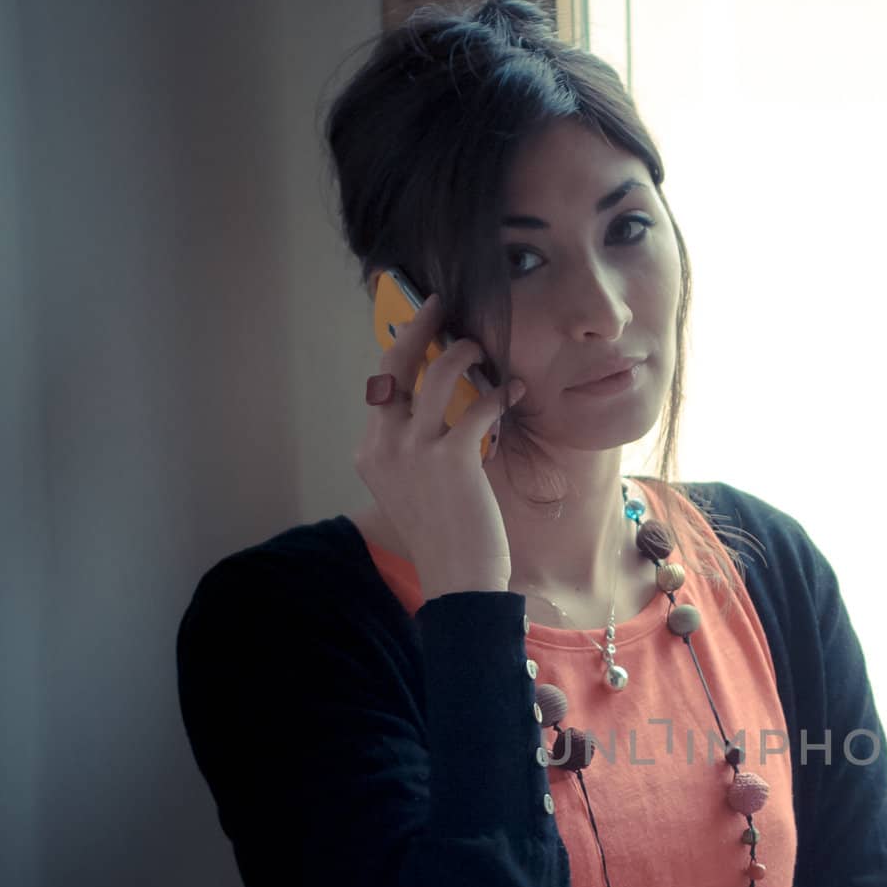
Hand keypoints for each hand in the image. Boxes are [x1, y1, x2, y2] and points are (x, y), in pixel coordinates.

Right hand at [353, 286, 526, 593]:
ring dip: (463, 354)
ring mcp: (414, 451)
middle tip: (442, 305)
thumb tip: (447, 410)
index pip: (382, 386)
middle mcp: (384, 446)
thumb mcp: (417, 489)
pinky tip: (514, 391)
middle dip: (419, 326)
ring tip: (484, 350)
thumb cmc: (447, 538)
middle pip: (396, 365)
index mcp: (371, 452)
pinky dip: (498, 394)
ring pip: (435, 375)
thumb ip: (418, 450)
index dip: (404, 352)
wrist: (458, 580)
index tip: (423, 328)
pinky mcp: (450, 459)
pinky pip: (476, 407)